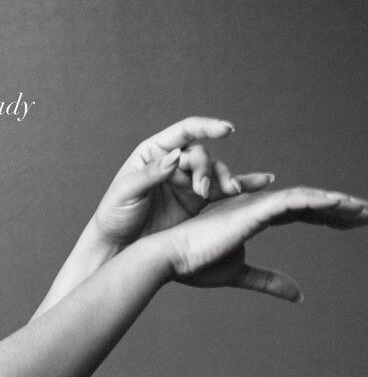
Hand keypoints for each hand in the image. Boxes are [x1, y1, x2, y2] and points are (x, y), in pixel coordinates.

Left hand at [93, 116, 274, 248]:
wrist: (117, 248)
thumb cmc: (114, 217)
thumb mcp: (126, 193)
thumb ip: (150, 175)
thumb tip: (176, 157)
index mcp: (155, 153)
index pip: (185, 131)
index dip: (206, 127)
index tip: (226, 130)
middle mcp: (174, 163)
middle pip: (201, 156)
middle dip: (207, 170)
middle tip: (204, 190)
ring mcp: (187, 182)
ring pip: (214, 173)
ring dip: (225, 180)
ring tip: (233, 191)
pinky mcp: (197, 203)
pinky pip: (222, 191)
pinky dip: (242, 187)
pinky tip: (262, 183)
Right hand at [160, 185, 367, 300]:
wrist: (169, 258)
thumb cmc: (194, 264)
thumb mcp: (240, 275)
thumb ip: (270, 281)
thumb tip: (299, 295)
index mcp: (256, 217)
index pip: (302, 212)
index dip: (328, 217)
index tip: (353, 224)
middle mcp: (260, 206)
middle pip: (310, 202)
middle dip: (340, 208)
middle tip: (367, 214)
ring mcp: (257, 205)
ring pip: (307, 198)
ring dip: (337, 203)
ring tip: (363, 210)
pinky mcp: (253, 209)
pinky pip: (294, 200)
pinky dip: (317, 200)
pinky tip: (340, 203)